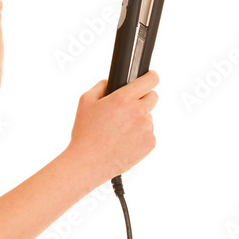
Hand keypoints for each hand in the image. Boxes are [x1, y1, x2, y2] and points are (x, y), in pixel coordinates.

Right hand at [67, 70, 159, 184]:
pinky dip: (140, 134)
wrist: (88, 162)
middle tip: (127, 109)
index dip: (151, 76)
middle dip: (142, 99)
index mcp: (123, 99)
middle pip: (153, 97)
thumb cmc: (85, 133)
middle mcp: (139, 112)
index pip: (150, 80)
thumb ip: (101, 86)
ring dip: (139, 119)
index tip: (151, 76)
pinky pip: (149, 133)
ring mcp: (147, 128)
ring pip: (148, 116)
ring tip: (120, 130)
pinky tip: (125, 140)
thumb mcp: (85, 101)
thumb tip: (112, 83)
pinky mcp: (150, 143)